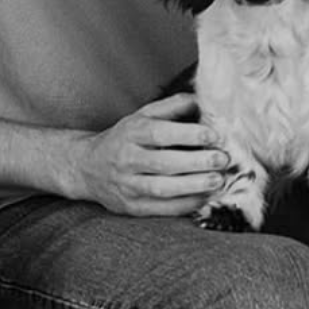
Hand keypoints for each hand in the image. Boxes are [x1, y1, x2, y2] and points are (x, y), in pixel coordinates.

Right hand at [66, 94, 228, 216]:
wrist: (87, 167)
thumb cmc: (124, 138)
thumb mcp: (142, 116)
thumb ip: (171, 107)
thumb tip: (201, 100)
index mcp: (131, 133)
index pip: (159, 134)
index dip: (188, 134)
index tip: (213, 136)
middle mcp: (127, 159)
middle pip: (163, 163)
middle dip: (196, 162)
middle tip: (222, 160)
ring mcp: (127, 185)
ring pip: (162, 189)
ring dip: (193, 186)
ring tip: (217, 181)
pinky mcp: (130, 207)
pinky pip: (160, 209)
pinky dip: (184, 205)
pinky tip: (204, 198)